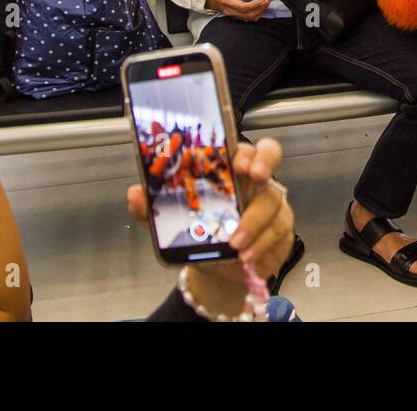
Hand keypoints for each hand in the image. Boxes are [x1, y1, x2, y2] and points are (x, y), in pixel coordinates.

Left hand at [127, 141, 294, 301]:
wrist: (218, 271)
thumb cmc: (202, 235)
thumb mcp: (173, 222)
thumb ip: (154, 208)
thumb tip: (135, 193)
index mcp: (227, 171)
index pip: (241, 146)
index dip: (244, 149)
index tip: (239, 161)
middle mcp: (252, 181)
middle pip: (270, 155)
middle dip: (265, 161)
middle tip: (256, 175)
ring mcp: (270, 203)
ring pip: (271, 201)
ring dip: (253, 223)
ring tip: (236, 245)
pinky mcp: (281, 228)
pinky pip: (277, 231)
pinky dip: (261, 245)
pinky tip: (247, 257)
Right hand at [205, 0, 271, 21]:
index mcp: (228, 2)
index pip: (243, 7)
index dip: (255, 5)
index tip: (264, 0)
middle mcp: (230, 11)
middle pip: (248, 15)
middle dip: (260, 9)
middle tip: (267, 1)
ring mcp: (233, 16)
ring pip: (249, 19)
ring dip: (260, 13)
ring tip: (265, 4)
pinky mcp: (236, 18)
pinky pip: (248, 19)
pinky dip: (256, 15)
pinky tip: (260, 8)